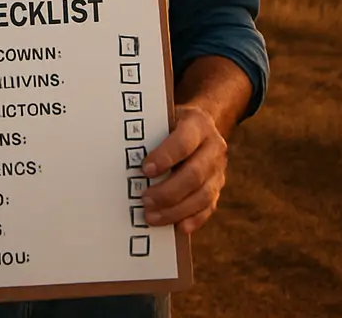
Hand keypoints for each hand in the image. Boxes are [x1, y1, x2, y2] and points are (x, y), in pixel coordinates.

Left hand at [139, 103, 227, 234]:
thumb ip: (152, 131)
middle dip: (168, 191)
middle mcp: (213, 148)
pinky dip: (193, 219)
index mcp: (198, 124)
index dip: (165, 157)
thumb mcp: (165, 116)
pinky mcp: (218, 187)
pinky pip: (209, 207)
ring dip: (177, 210)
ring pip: (203, 195)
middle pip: (194, 174)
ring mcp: (219, 170)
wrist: (204, 124)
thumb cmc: (174, 122)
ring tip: (153, 216)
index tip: (145, 170)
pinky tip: (178, 226)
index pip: (184, 143)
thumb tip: (123, 151)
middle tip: (145, 200)